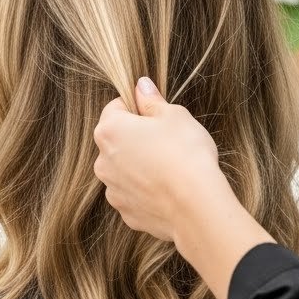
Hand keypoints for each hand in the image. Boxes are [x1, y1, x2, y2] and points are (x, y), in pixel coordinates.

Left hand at [94, 78, 221, 241]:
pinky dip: (146, 189)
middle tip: (168, 141)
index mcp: (110, 130)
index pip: (116, 107)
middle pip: (118, 140)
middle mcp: (102, 161)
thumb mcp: (174, 115)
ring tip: (170, 167)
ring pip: (124, 168)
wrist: (196, 207)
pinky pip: (134, 193)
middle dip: (137, 138)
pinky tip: (168, 189)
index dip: (138, 107)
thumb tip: (141, 86)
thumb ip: (152, 100)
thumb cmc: (185, 154)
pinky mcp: (126, 212)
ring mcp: (112, 190)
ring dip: (140, 164)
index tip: (158, 115)